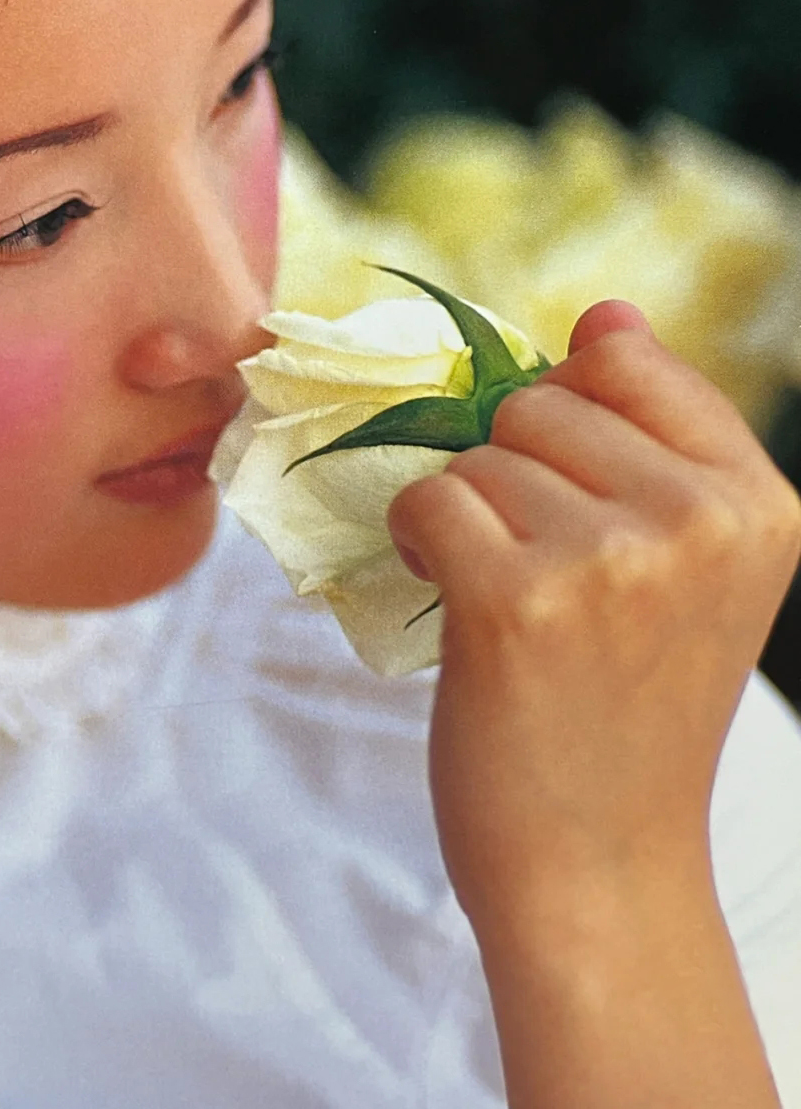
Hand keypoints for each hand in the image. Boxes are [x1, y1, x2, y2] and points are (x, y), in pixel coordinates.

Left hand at [386, 299, 800, 933]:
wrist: (596, 866)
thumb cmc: (629, 711)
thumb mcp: (684, 567)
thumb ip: (652, 435)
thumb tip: (606, 308)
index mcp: (756, 502)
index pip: (631, 359)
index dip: (572, 415)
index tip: (569, 487)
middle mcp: (699, 520)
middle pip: (540, 400)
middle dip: (516, 473)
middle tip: (540, 568)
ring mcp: (611, 559)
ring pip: (480, 451)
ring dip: (470, 515)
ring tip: (508, 598)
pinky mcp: (517, 599)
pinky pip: (429, 498)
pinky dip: (419, 542)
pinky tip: (453, 599)